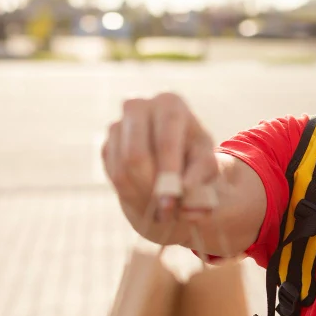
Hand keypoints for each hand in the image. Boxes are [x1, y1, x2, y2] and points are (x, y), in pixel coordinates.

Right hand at [101, 92, 217, 229]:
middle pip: (136, 155)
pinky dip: (132, 195)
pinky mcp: (107, 145)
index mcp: (170, 103)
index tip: (173, 200)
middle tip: (166, 212)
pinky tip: (151, 200)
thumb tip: (184, 191)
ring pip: (122, 170)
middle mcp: (138, 106)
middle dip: (151, 188)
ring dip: (142, 196)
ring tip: (164, 211)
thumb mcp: (208, 165)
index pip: (165, 139)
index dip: (168, 172)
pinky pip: (114, 176)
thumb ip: (201, 176)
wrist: (177, 162)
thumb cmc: (197, 160)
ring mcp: (118, 125)